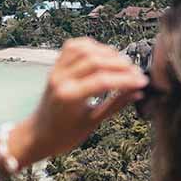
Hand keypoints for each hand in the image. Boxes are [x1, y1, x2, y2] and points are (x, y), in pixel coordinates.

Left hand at [15, 38, 147, 161]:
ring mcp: (56, 70)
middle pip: (95, 61)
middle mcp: (61, 79)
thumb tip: (137, 92)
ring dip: (107, 52)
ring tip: (123, 62)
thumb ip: (116, 105)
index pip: (103, 81)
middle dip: (120, 64)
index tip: (142, 81)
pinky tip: (103, 53)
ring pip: (85, 49)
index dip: (126, 79)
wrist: (38, 134)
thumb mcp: (92, 123)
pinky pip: (73, 47)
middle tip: (136, 72)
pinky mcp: (56, 66)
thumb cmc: (64, 134)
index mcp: (69, 97)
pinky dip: (91, 46)